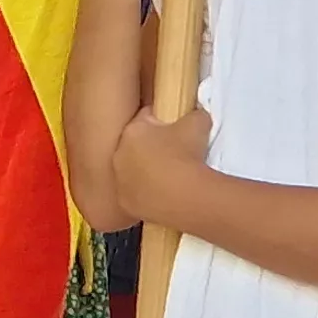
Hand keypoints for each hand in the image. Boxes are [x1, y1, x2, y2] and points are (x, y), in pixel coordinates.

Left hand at [108, 104, 214, 221]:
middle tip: (173, 153)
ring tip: (169, 176)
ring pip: (133, 171)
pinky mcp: (125, 203)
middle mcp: (119, 154)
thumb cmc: (187, 155)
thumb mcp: (198, 123)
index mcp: (132, 131)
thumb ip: (195, 114)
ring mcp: (119, 180)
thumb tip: (198, 115)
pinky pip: (135, 194)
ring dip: (146, 171)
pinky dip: (147, 194)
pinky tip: (164, 194)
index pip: (145, 117)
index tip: (174, 127)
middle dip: (151, 147)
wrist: (186, 197)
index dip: (162, 120)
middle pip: (135, 145)